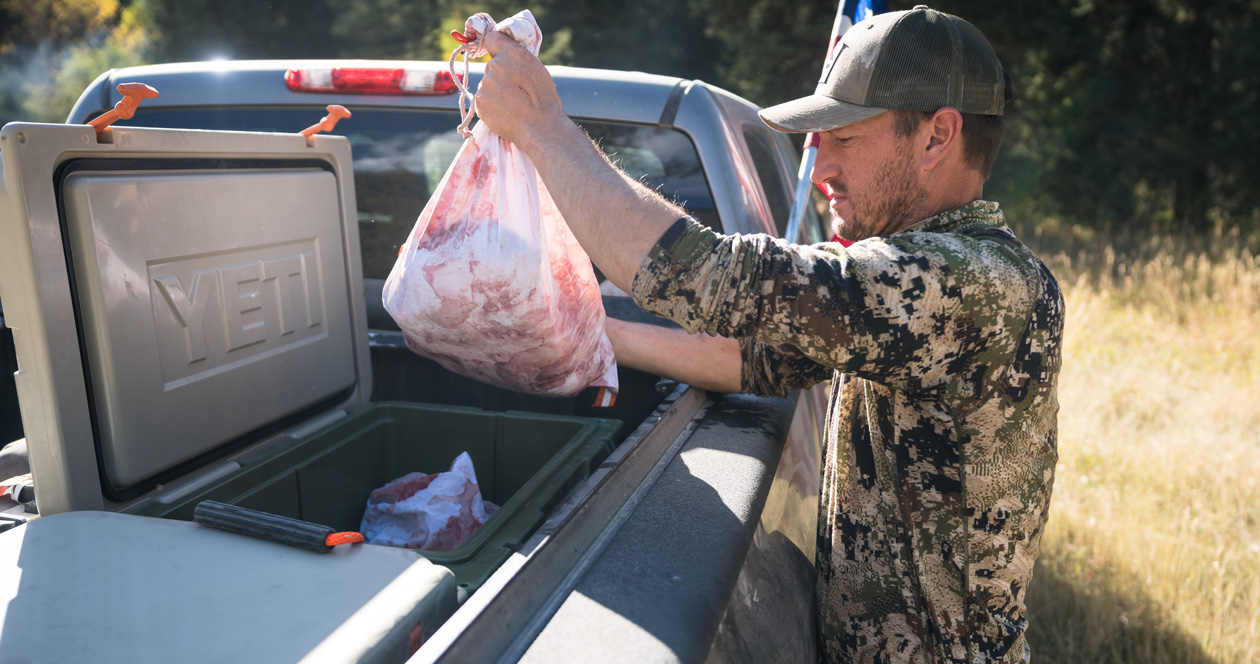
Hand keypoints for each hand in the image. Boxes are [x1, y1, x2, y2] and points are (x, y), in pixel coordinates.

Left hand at [475, 30, 566, 148]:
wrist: (539, 127)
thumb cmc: (543, 99)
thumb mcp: (537, 69)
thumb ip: (517, 58)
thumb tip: (505, 55)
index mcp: (512, 53)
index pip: (493, 38)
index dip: (496, 47)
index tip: (499, 54)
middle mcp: (495, 65)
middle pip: (492, 66)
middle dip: (501, 76)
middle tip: (517, 91)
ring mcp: (485, 84)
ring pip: (488, 85)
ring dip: (496, 92)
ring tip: (513, 104)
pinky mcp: (480, 102)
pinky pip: (484, 100)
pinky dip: (492, 105)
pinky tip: (506, 111)